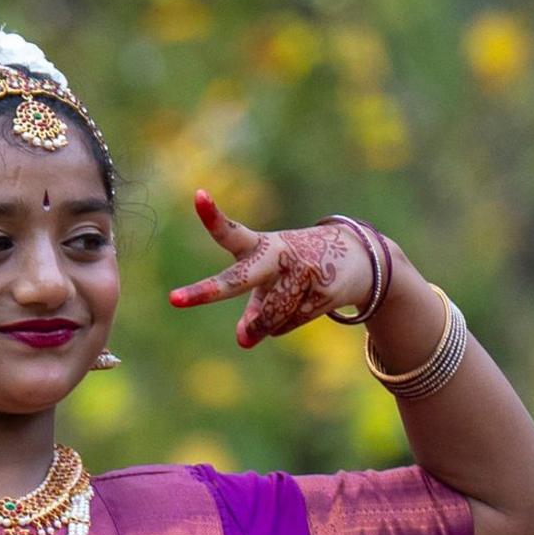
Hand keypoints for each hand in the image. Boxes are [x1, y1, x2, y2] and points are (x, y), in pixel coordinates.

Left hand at [164, 191, 379, 347]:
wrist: (359, 259)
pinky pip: (288, 324)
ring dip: (269, 324)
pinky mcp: (323, 291)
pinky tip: (308, 302)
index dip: (214, 217)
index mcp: (260, 247)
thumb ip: (252, 310)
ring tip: (289, 302)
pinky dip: (289, 324)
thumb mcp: (269, 283)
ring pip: (267, 318)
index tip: (199, 195)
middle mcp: (277, 256)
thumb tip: (245, 339)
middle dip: (208, 291)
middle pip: (240, 280)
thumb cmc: (298, 270)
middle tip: (174, 299)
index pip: (232, 233)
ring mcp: (301, 273)